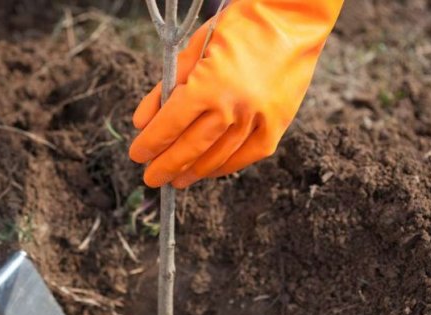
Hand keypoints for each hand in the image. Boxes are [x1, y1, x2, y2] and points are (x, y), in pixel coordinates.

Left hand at [129, 0, 342, 188]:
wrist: (293, 18)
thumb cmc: (239, 27)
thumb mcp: (194, 48)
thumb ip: (165, 87)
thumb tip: (142, 122)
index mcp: (208, 85)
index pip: (170, 125)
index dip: (150, 144)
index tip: (137, 155)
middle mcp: (233, 107)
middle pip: (191, 148)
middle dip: (166, 166)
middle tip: (152, 178)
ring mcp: (257, 119)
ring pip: (217, 157)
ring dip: (193, 171)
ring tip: (177, 179)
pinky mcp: (277, 125)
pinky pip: (246, 156)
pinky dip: (224, 166)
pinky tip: (208, 171)